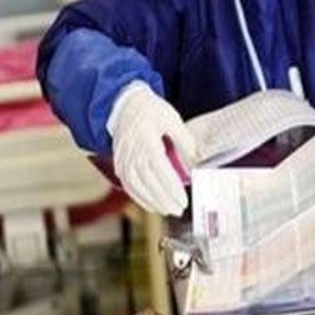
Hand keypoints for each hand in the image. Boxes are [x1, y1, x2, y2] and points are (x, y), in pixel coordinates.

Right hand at [107, 83, 197, 215]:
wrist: (124, 104)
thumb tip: (195, 160)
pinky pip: (128, 184)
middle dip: (164, 199)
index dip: (172, 188)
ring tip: (166, 210)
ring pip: (137, 187)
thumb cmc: (150, 110)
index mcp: (147, 142)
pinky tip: (150, 204)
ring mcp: (123, 160)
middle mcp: (132, 154)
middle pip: (149, 183)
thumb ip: (184, 140)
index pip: (160, 171)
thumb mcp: (172, 119)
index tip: (182, 200)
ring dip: (152, 201)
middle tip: (178, 209)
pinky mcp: (120, 164)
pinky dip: (138, 197)